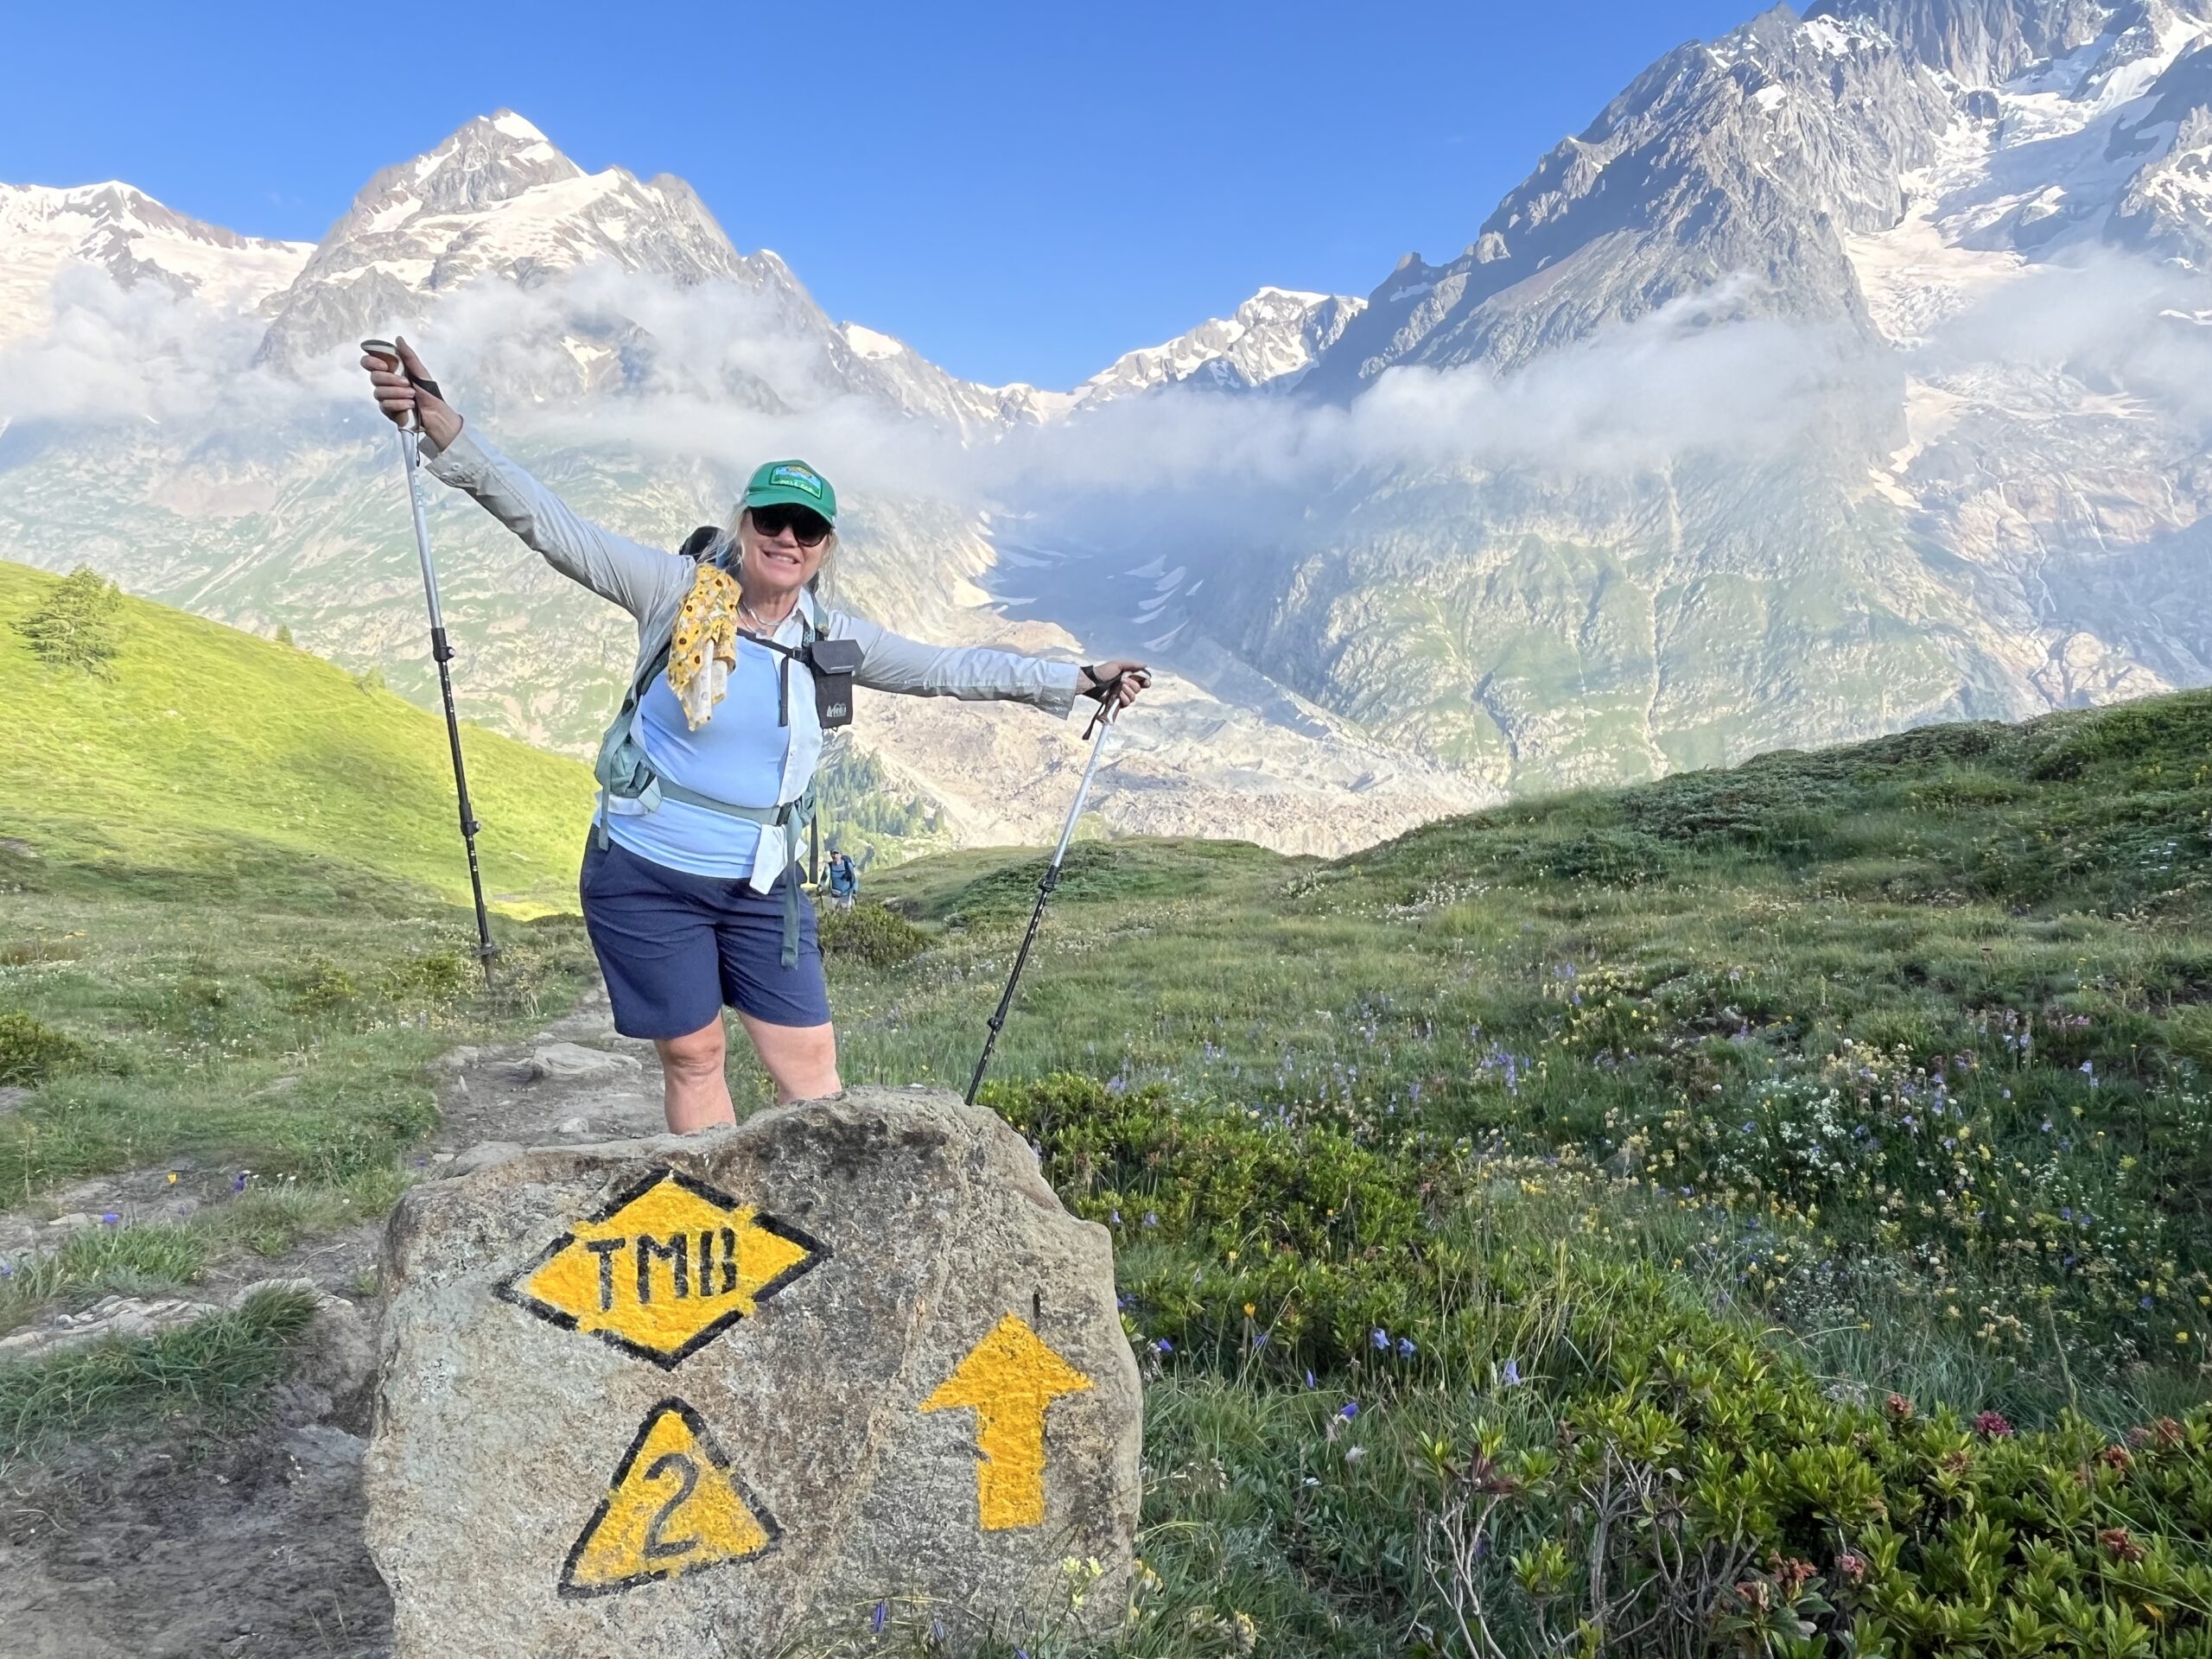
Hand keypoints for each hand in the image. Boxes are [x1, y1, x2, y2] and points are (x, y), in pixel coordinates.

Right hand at [360, 335, 462, 450]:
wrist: (437, 414)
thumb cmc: (429, 392)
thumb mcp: (420, 372)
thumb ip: (408, 356)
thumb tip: (399, 338)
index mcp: (391, 371)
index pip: (369, 363)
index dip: (372, 362)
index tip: (384, 365)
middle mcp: (385, 383)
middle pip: (373, 377)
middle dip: (391, 380)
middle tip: (407, 383)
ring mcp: (385, 397)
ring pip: (378, 392)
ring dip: (397, 393)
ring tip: (412, 395)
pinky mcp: (388, 411)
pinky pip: (385, 405)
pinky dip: (399, 404)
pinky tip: (410, 405)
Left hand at [1079, 659, 1151, 710]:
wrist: (1092, 681)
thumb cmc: (1103, 671)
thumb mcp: (1118, 664)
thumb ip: (1132, 665)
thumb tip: (1145, 665)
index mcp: (1129, 677)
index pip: (1142, 682)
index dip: (1145, 682)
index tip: (1145, 682)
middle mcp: (1127, 686)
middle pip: (1138, 689)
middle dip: (1133, 685)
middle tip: (1123, 681)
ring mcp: (1122, 695)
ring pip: (1134, 697)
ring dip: (1128, 692)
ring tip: (1120, 688)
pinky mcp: (1117, 703)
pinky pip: (1127, 703)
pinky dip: (1125, 699)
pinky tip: (1119, 695)